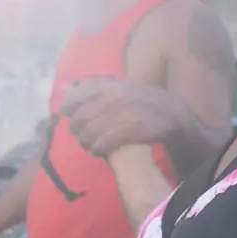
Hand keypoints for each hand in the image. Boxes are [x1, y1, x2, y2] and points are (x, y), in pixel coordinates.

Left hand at [62, 78, 179, 156]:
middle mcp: (110, 99)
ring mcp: (117, 116)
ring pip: (87, 135)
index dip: (69, 111)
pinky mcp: (125, 132)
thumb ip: (91, 88)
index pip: (74, 99)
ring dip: (86, 143)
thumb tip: (65, 88)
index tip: (71, 117)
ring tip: (91, 145)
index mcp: (107, 87)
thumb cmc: (143, 99)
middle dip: (77, 130)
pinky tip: (100, 151)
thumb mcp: (119, 87)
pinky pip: (100, 145)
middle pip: (79, 120)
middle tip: (82, 135)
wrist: (171, 113)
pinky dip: (97, 150)